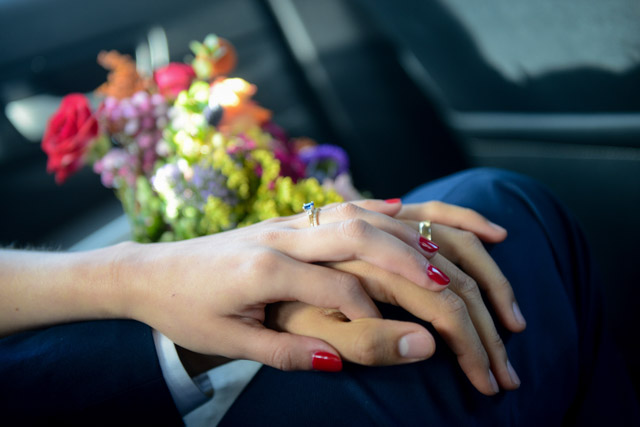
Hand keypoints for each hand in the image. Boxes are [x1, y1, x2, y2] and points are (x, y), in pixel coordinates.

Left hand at [118, 201, 450, 372]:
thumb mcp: (227, 343)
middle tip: (451, 284)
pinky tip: (415, 213)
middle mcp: (282, 235)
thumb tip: (339, 360)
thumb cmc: (186, 311)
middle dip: (409, 259)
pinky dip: (386, 210)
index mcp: (264, 269)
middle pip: (358, 233)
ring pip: (361, 213)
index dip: (370, 316)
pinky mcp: (292, 219)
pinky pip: (349, 206)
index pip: (337, 288)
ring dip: (411, 226)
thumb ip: (285, 351)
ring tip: (464, 237)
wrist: (151, 271)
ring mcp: (289, 221)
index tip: (399, 339)